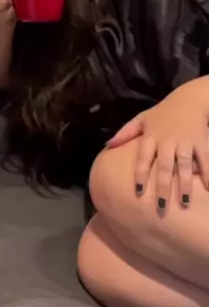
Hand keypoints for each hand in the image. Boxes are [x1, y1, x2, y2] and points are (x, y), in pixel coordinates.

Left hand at [106, 91, 208, 208]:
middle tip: (160, 208)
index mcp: (151, 137)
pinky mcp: (200, 141)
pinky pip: (204, 159)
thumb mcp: (142, 118)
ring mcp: (185, 141)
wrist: (190, 98)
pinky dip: (207, 173)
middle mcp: (167, 141)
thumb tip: (107, 145)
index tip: (138, 192)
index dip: (140, 175)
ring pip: (183, 166)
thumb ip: (126, 132)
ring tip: (184, 203)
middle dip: (162, 188)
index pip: (143, 158)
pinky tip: (208, 188)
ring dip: (184, 185)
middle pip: (163, 167)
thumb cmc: (163, 112)